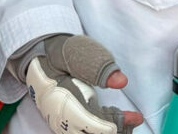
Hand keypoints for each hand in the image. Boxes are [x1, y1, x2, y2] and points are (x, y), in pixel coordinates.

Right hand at [25, 35, 142, 133]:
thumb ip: (98, 65)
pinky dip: (105, 130)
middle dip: (117, 129)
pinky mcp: (68, 127)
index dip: (116, 122)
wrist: (41, 60)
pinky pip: (88, 133)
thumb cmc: (61, 55)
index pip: (92, 124)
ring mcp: (63, 125)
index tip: (136, 116)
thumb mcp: (78, 51)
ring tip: (128, 119)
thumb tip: (121, 81)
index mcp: (61, 99)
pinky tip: (116, 119)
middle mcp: (60, 118)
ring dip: (112, 130)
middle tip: (134, 118)